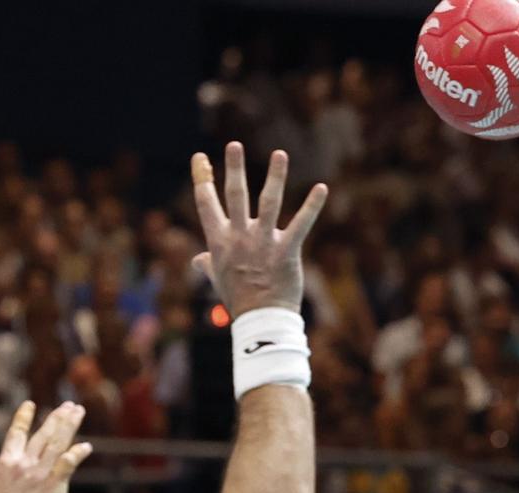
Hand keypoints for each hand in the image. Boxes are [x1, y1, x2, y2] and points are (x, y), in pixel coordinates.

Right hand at [0, 400, 91, 492]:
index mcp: (6, 464)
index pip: (15, 434)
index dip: (23, 417)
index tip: (30, 403)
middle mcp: (23, 464)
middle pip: (43, 434)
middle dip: (57, 417)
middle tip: (69, 405)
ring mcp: (38, 474)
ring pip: (57, 442)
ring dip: (69, 425)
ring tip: (78, 411)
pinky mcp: (52, 487)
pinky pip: (68, 464)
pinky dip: (77, 453)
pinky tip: (87, 446)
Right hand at [189, 143, 328, 315]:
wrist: (261, 320)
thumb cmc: (239, 299)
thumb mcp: (218, 279)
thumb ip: (208, 264)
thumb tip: (197, 261)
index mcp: (219, 241)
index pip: (206, 204)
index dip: (202, 179)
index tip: (198, 157)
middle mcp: (240, 237)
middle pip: (235, 196)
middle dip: (234, 169)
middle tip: (234, 145)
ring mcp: (263, 243)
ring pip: (269, 202)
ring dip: (275, 177)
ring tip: (280, 154)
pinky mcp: (287, 251)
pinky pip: (301, 224)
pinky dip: (312, 206)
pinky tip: (321, 188)